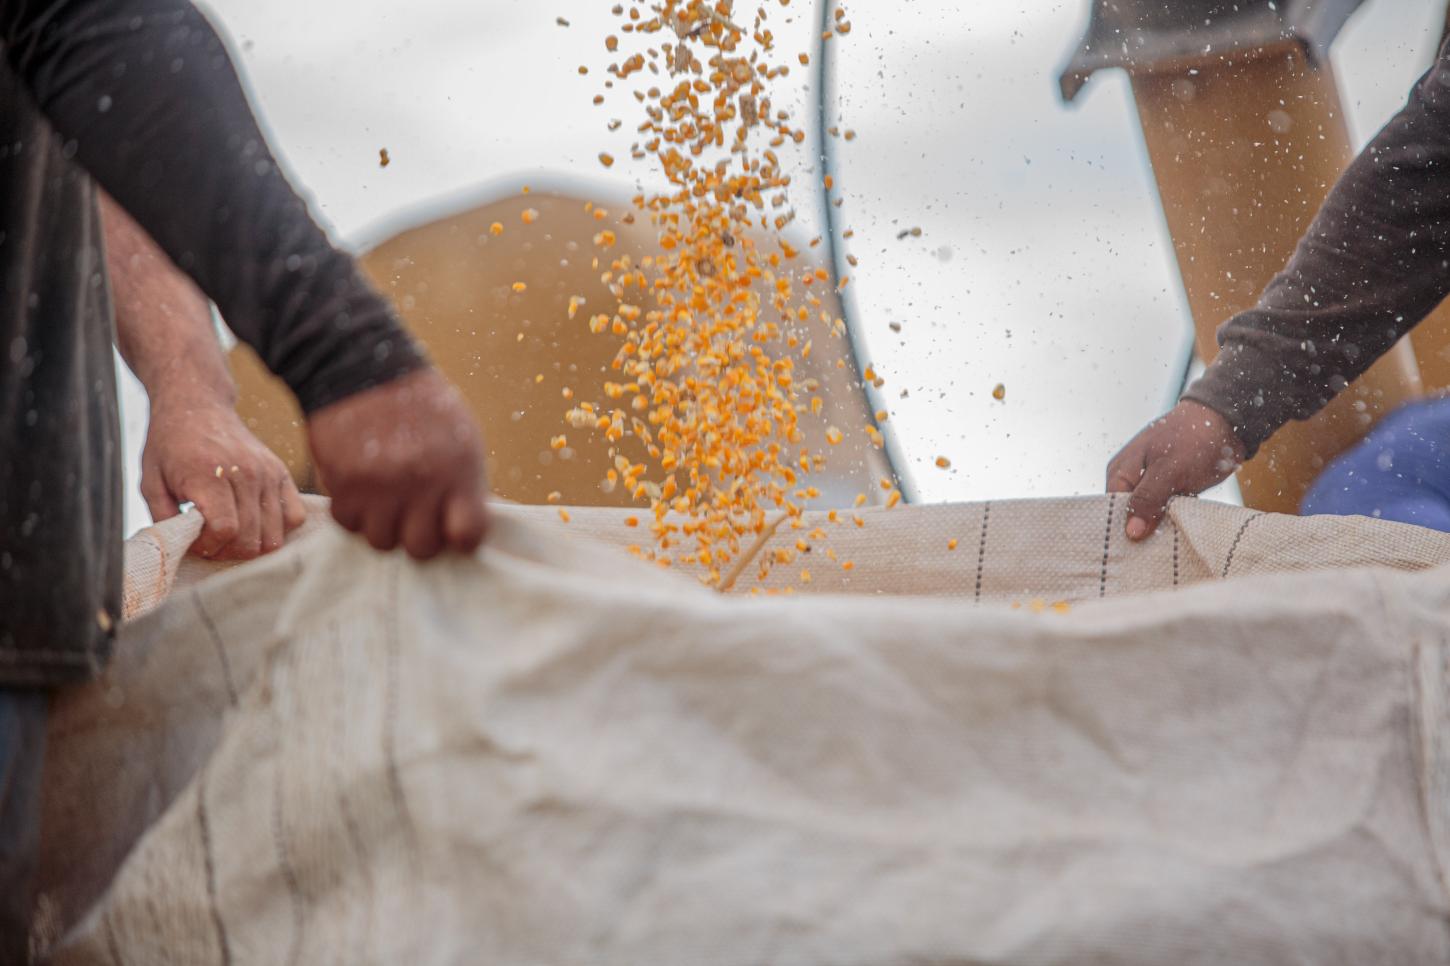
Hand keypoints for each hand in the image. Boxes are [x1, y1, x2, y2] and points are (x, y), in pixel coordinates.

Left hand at [142, 396, 307, 558]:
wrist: (197, 405)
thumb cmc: (170, 444)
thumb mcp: (150, 482)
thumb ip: (163, 519)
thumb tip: (181, 549)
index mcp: (208, 475)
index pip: (225, 530)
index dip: (209, 546)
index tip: (194, 541)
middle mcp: (245, 473)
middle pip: (251, 538)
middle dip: (227, 551)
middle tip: (209, 540)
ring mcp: (268, 473)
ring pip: (274, 534)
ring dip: (252, 544)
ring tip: (231, 534)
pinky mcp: (281, 472)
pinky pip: (295, 516)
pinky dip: (278, 529)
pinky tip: (255, 523)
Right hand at [306, 368, 487, 559]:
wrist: (363, 366)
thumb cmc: (420, 405)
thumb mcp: (461, 437)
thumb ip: (465, 484)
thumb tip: (465, 530)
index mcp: (459, 470)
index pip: (468, 535)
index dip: (460, 539)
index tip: (452, 529)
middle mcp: (422, 483)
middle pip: (422, 549)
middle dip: (418, 535)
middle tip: (413, 514)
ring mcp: (381, 486)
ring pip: (381, 541)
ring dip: (382, 525)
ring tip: (385, 499)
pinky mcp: (344, 483)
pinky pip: (348, 523)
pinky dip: (353, 512)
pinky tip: (360, 489)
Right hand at [1106, 400, 1246, 540]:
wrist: (1227, 420)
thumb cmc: (1194, 439)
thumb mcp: (1169, 470)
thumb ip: (1149, 500)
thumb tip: (1131, 533)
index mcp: (1121, 471)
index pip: (1112, 511)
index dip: (1123, 531)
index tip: (1135, 553)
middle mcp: (1131, 479)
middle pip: (1128, 515)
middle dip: (1141, 532)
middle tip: (1153, 555)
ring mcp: (1150, 483)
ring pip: (1148, 515)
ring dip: (1159, 527)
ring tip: (1167, 546)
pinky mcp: (1169, 488)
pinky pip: (1164, 511)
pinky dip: (1171, 520)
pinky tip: (1178, 533)